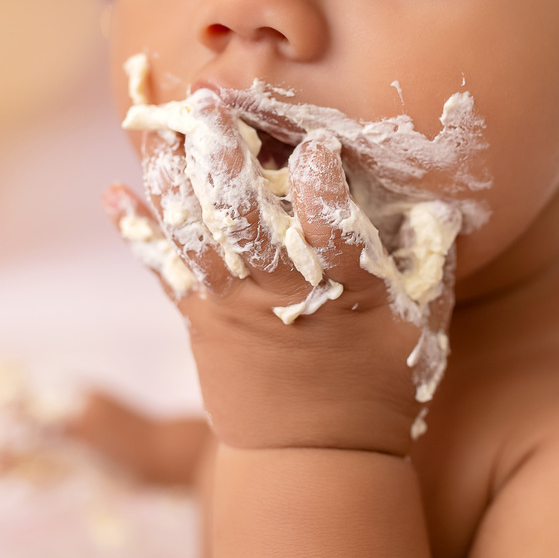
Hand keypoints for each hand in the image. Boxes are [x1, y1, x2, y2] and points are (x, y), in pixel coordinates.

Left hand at [106, 94, 457, 456]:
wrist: (315, 455)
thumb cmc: (378, 380)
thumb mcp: (421, 320)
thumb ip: (429, 258)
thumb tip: (444, 200)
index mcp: (342, 290)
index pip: (332, 232)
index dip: (323, 187)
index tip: (318, 144)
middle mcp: (279, 293)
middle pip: (246, 223)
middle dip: (224, 159)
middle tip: (206, 101)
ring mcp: (231, 306)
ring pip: (196, 236)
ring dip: (172, 179)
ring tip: (153, 125)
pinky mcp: (200, 319)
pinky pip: (162, 273)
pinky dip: (137, 234)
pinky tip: (114, 194)